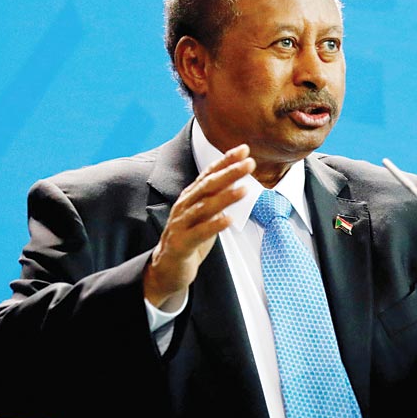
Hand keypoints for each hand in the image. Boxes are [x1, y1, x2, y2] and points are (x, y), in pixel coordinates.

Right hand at [143, 144, 255, 309]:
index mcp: (191, 196)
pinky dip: (214, 225)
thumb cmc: (189, 237)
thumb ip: (217, 195)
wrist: (167, 268)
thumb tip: (236, 176)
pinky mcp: (181, 243)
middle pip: (209, 186)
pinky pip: (199, 233)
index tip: (244, 149)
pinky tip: (228, 220)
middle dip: (230, 173)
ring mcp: (181, 224)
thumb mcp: (205, 213)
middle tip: (249, 163)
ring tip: (244, 190)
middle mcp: (185, 205)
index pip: (210, 173)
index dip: (226, 160)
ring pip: (205, 207)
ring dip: (225, 197)